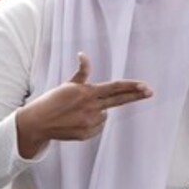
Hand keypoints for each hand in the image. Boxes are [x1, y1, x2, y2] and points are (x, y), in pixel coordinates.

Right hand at [15, 53, 152, 158]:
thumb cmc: (53, 100)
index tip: (145, 85)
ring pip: (104, 115)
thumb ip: (82, 72)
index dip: (131, 86)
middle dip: (136, 95)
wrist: (37, 123)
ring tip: (77, 113)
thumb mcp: (67, 84)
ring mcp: (90, 121)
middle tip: (151, 92)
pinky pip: (97, 127)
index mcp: (87, 92)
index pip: (114, 87)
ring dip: (97, 112)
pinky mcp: (86, 134)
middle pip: (119, 100)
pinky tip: (76, 122)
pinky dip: (91, 123)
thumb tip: (83, 54)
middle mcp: (91, 106)